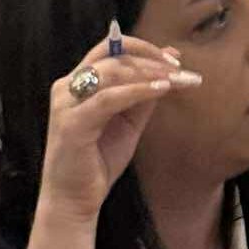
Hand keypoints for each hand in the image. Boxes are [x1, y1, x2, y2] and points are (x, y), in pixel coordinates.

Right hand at [38, 32, 201, 222]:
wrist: (74, 200)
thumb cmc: (99, 160)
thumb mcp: (129, 121)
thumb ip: (145, 93)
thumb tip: (170, 62)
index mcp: (78, 82)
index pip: (109, 48)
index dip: (143, 47)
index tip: (175, 58)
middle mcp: (67, 86)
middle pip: (112, 55)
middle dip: (151, 59)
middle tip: (182, 69)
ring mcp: (66, 103)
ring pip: (112, 72)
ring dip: (150, 73)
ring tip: (177, 79)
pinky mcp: (71, 124)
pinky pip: (108, 99)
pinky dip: (137, 91)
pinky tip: (161, 90)